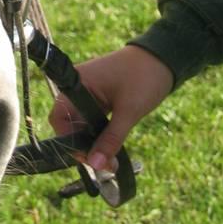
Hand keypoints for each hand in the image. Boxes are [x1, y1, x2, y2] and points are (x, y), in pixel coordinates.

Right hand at [49, 45, 173, 171]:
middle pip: (69, 124)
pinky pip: (92, 120)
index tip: (90, 159)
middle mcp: (78, 88)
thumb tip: (95, 165)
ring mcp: (88, 92)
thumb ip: (111, 139)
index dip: (70, 141)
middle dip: (84, 147)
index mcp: (77, 84)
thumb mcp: (128, 112)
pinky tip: (110, 147)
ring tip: (110, 161)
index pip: (59, 118)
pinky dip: (100, 134)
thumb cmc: (144, 77)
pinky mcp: (98, 97)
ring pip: (82, 125)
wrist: (163, 58)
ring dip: (93, 143)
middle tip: (105, 165)